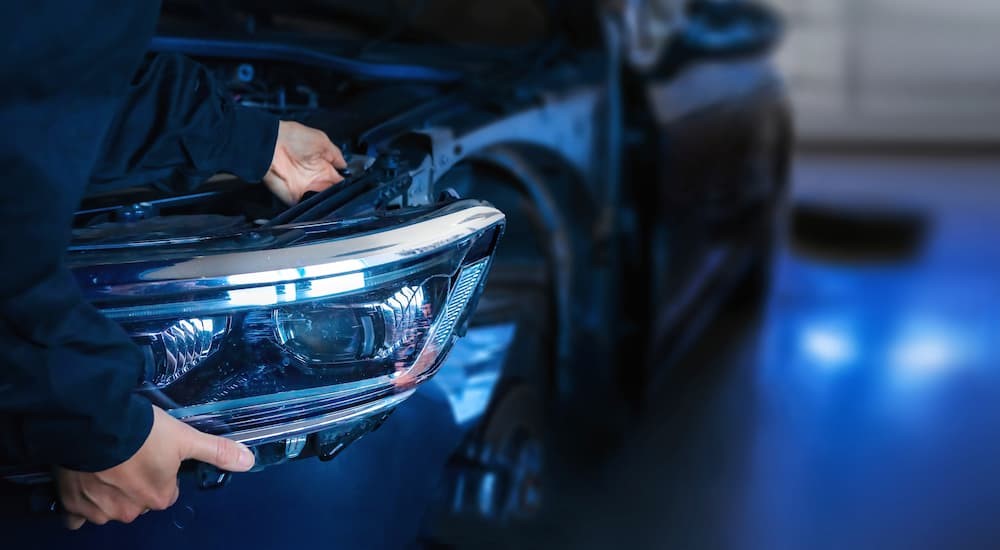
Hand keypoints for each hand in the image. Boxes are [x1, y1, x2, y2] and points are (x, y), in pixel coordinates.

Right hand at [55, 405, 254, 528]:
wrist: (94, 423)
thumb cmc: (143, 432)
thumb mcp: (185, 438)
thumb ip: (216, 451)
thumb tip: (249, 461)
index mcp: (159, 497)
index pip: (166, 492)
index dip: (161, 473)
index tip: (153, 454)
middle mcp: (130, 510)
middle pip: (137, 500)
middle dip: (135, 483)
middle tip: (129, 455)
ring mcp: (99, 510)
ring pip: (108, 506)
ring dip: (107, 490)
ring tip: (106, 461)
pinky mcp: (72, 504)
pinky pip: (77, 514)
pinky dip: (80, 503)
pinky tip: (83, 484)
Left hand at [263, 121, 346, 204]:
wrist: (271, 145)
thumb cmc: (293, 137)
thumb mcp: (322, 141)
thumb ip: (336, 155)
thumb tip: (345, 166)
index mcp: (322, 165)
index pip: (339, 179)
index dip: (346, 184)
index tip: (353, 188)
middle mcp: (314, 178)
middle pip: (332, 192)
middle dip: (339, 195)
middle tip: (346, 195)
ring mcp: (305, 188)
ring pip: (322, 201)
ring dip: (329, 202)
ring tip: (336, 200)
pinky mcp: (294, 196)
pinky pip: (307, 206)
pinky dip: (314, 208)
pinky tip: (322, 204)